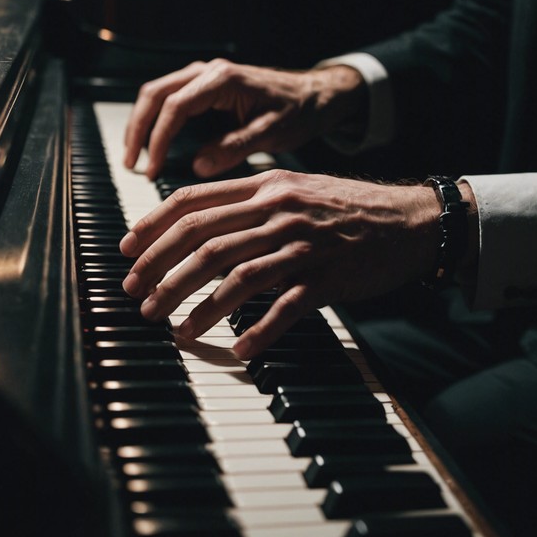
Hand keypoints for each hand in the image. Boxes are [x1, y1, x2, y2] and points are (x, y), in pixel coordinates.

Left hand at [119, 169, 441, 358]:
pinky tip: (240, 350)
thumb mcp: (294, 188)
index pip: (193, 201)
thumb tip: (197, 221)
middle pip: (204, 240)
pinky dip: (258, 331)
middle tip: (139, 297)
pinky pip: (285, 309)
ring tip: (174, 328)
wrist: (409, 220)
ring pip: (236, 276)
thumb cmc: (347, 208)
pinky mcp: (328, 278)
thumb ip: (248, 201)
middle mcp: (278, 211)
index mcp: (265, 186)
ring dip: (198, 306)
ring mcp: (303, 245)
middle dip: (162, 271)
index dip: (153, 227)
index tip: (128, 252)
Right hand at [123, 59, 366, 178]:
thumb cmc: (298, 111)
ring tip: (136, 159)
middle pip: (155, 94)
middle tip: (131, 164)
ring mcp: (205, 76)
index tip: (153, 168)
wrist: (315, 95)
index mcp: (222, 80)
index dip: (158, 139)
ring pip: (158, 94)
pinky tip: (154, 145)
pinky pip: (170, 99)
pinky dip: (156, 121)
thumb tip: (199, 166)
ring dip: (142, 124)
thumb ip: (235, 148)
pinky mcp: (207, 87)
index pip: (174, 107)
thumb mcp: (272, 133)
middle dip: (137, 129)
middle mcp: (208, 72)